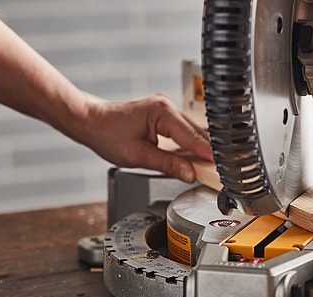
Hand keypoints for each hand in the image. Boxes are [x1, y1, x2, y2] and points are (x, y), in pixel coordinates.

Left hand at [77, 93, 213, 182]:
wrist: (90, 121)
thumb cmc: (107, 134)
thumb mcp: (138, 156)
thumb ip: (168, 164)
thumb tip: (189, 174)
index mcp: (162, 112)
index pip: (193, 136)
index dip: (209, 153)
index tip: (222, 166)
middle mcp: (167, 106)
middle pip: (198, 133)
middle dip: (209, 152)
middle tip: (222, 170)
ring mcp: (167, 110)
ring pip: (193, 132)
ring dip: (201, 149)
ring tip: (212, 167)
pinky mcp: (165, 116)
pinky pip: (185, 131)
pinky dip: (191, 145)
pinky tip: (197, 158)